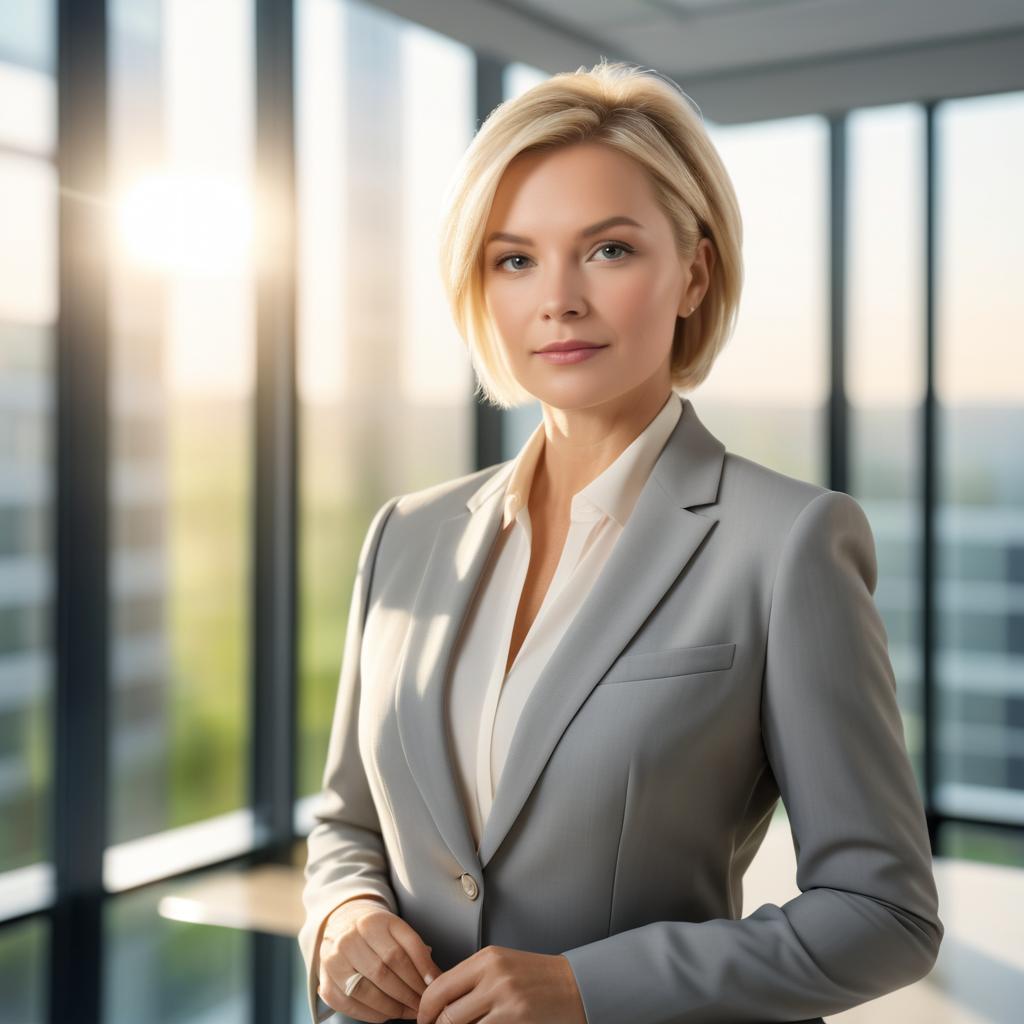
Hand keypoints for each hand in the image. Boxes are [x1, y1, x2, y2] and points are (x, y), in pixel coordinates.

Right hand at [317, 897, 441, 1022]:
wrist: (342, 924)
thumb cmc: (376, 930)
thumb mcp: (397, 928)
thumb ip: (415, 949)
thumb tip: (433, 977)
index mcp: (370, 923)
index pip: (397, 954)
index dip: (418, 974)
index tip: (433, 987)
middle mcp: (348, 941)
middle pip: (382, 973)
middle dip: (407, 994)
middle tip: (423, 1004)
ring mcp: (333, 962)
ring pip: (365, 992)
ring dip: (392, 1007)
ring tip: (410, 1011)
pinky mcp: (326, 983)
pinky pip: (350, 1005)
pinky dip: (372, 1014)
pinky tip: (388, 1014)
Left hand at [416, 945, 586, 1023]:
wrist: (576, 986)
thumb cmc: (538, 979)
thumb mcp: (502, 968)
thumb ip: (472, 981)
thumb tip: (440, 1003)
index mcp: (486, 959)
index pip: (438, 986)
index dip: (424, 1010)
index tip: (423, 1021)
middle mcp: (493, 976)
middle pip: (445, 1013)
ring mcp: (505, 999)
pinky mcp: (516, 1019)